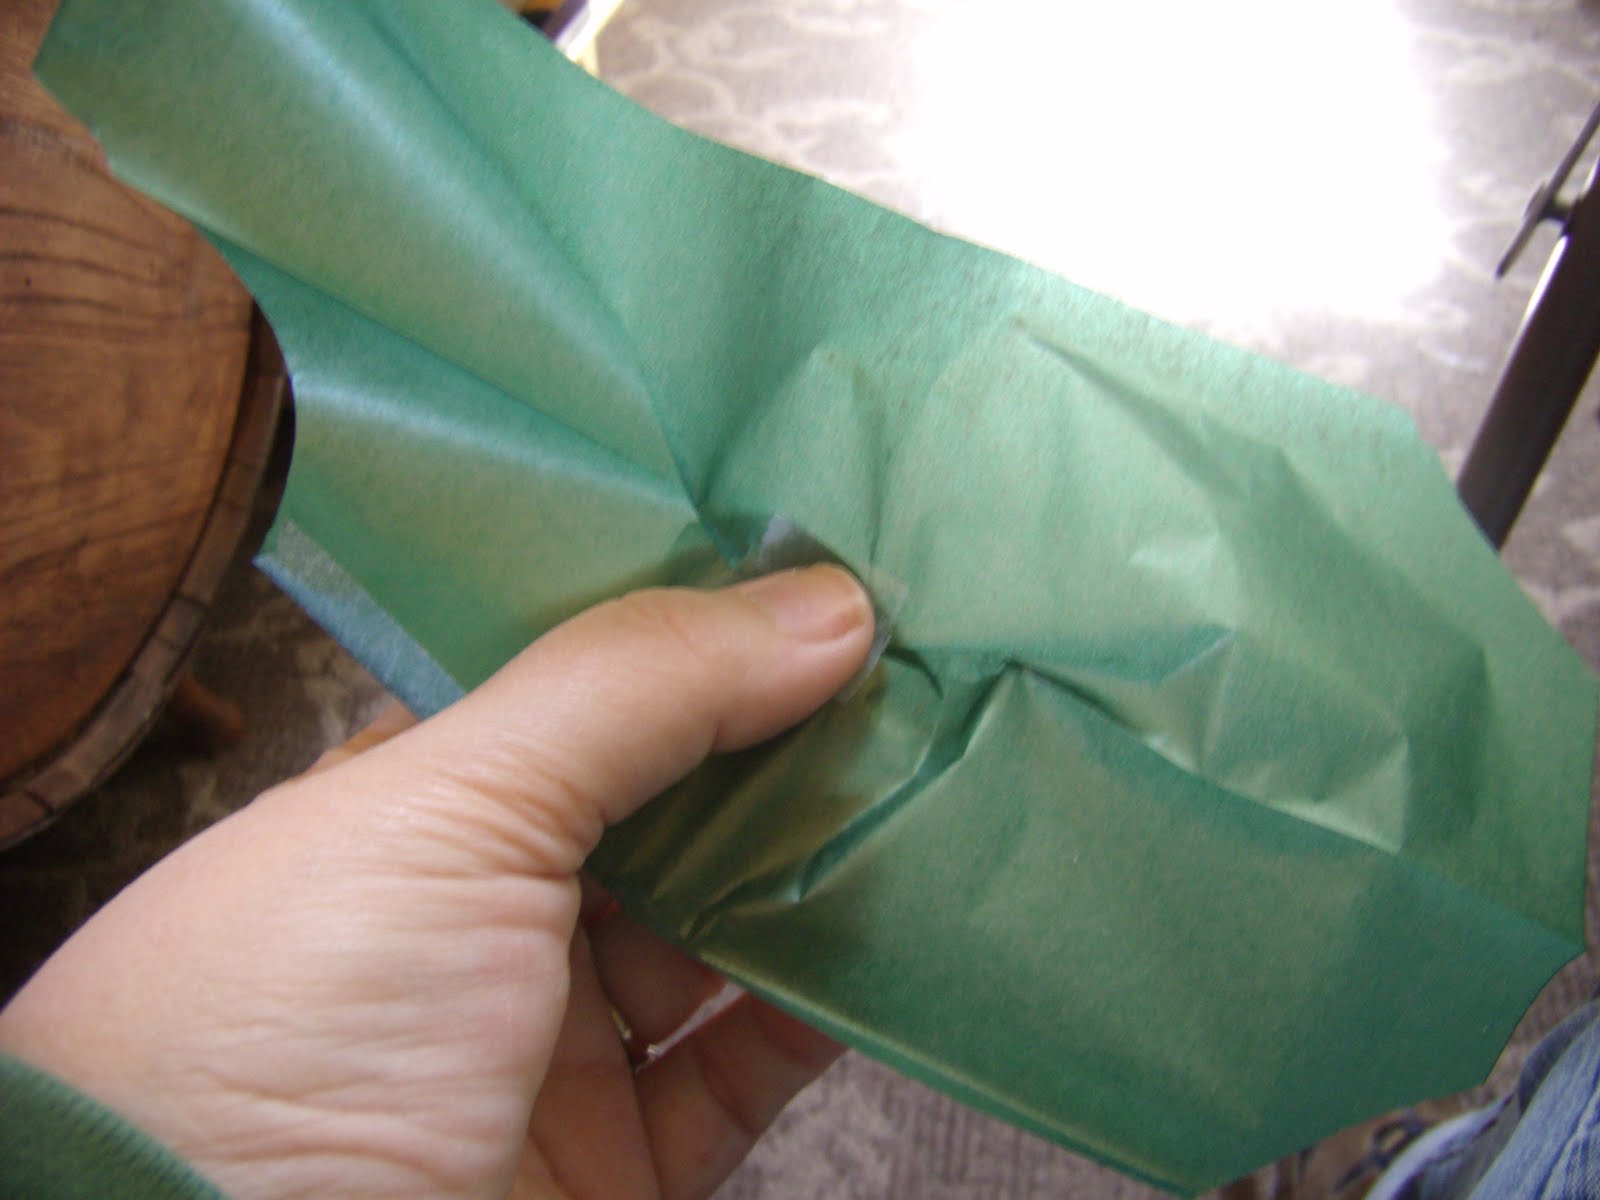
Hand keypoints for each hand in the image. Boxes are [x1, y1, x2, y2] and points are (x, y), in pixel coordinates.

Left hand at [0, 567, 874, 1198]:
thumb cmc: (300, 1020)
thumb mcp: (452, 809)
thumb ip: (637, 688)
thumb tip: (824, 605)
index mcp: (407, 809)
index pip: (569, 687)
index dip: (689, 627)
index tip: (813, 573)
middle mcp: (477, 920)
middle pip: (662, 806)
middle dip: (776, 740)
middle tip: (905, 664)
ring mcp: (549, 1048)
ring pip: (718, 932)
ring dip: (818, 866)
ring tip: (932, 776)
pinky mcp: (618, 1163)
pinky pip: (745, 1067)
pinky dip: (827, 1004)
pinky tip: (906, 925)